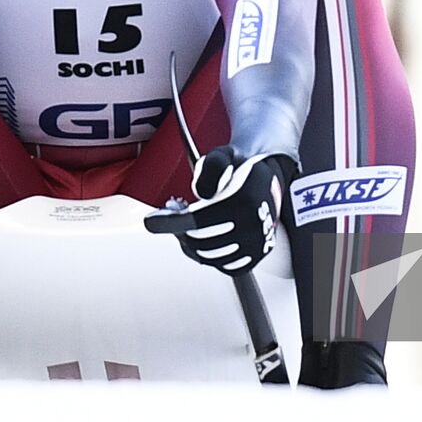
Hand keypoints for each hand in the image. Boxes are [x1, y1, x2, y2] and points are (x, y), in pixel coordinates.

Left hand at [144, 146, 292, 275]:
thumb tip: (199, 192)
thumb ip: (209, 166)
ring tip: (188, 227)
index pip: (198, 219)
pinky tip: (204, 240)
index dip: (170, 222)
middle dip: (178, 230)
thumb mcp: (224, 155)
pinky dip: (209, 256)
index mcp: (243, 199)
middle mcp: (252, 224)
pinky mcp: (257, 255)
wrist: (270, 181)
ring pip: (209, 256)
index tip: (151, 222)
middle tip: (172, 216)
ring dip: (191, 244)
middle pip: (199, 240)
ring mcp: (256, 243)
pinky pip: (225, 266)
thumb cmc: (243, 169)